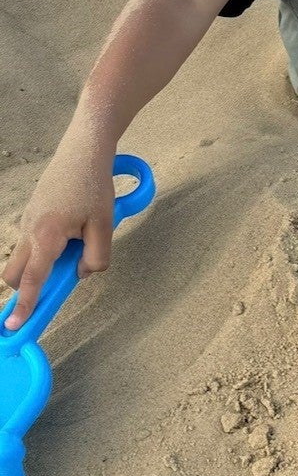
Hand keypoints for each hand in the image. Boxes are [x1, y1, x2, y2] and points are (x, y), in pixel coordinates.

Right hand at [2, 149, 115, 330]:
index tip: (14, 326)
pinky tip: (75, 226)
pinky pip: (32, 239)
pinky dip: (46, 246)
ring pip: (23, 255)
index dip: (25, 305)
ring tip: (79, 240)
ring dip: (42, 262)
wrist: (83, 149)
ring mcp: (27, 219)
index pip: (32, 279)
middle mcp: (28, 230)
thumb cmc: (93, 185)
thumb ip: (96, 257)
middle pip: (16, 272)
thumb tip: (81, 274)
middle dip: (29, 285)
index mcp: (45, 236)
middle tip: (60, 278)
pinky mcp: (32, 211)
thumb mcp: (103, 225)